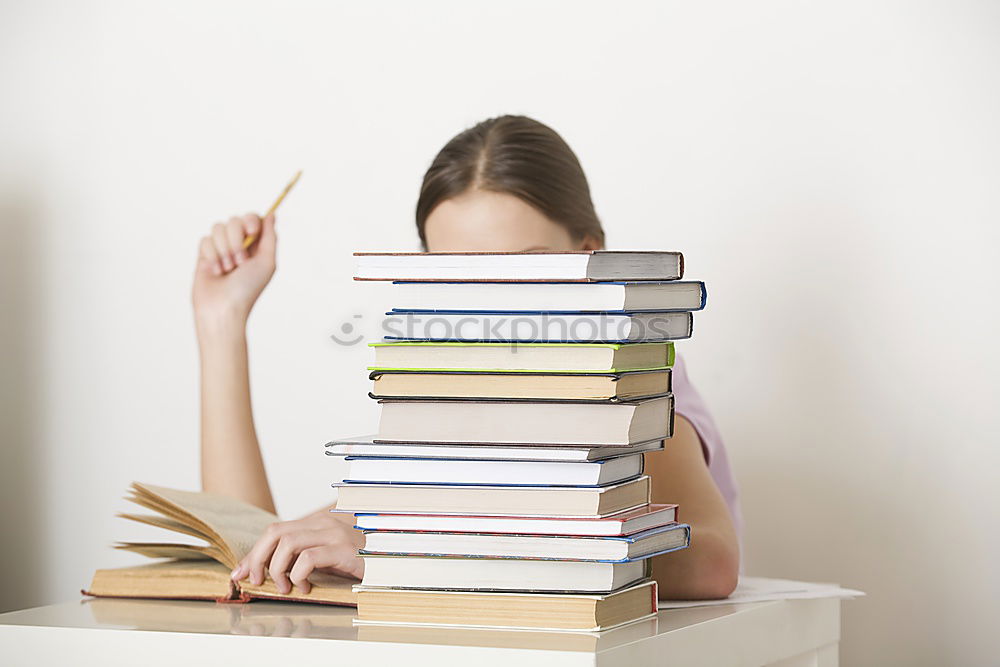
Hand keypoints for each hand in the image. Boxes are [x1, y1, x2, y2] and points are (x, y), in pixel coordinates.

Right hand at [192, 213, 276, 329]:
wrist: (223, 307)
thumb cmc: (248, 289)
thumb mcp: (267, 262)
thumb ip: (270, 237)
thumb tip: (272, 214)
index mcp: (256, 245)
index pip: (252, 218)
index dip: (250, 221)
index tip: (251, 232)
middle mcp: (239, 244)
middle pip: (234, 220)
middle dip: (236, 240)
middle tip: (240, 262)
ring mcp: (221, 248)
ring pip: (218, 228)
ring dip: (224, 250)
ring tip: (227, 269)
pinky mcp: (204, 254)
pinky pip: (205, 240)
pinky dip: (212, 256)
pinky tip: (215, 272)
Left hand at [231, 511, 363, 594]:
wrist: (390, 565)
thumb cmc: (356, 565)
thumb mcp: (323, 560)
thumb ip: (297, 559)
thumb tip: (258, 570)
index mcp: (317, 524)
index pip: (276, 530)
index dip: (254, 552)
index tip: (240, 574)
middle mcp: (325, 524)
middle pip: (276, 532)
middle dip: (257, 558)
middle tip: (256, 581)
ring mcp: (336, 535)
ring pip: (288, 542)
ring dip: (278, 569)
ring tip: (285, 587)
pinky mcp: (345, 550)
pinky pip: (309, 558)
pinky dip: (298, 575)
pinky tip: (306, 586)